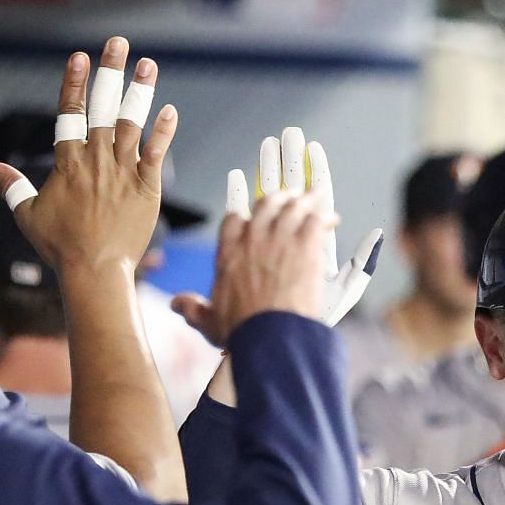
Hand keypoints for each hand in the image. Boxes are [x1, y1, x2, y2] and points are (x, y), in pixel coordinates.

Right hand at [0, 37, 177, 279]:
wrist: (95, 271)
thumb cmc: (60, 246)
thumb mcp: (27, 215)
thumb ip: (10, 185)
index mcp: (67, 162)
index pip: (69, 112)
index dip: (74, 82)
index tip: (80, 56)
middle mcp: (95, 160)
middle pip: (102, 107)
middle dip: (109, 71)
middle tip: (117, 42)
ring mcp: (123, 172)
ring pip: (133, 123)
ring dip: (140, 91)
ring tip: (148, 64)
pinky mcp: (147, 188)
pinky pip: (157, 154)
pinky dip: (163, 132)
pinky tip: (169, 110)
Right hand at [171, 128, 383, 345]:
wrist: (269, 337)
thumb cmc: (241, 334)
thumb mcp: (209, 323)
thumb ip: (193, 309)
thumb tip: (176, 305)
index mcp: (228, 253)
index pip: (233, 218)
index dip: (237, 198)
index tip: (239, 182)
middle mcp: (252, 239)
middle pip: (265, 202)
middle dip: (275, 181)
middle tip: (282, 167)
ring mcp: (280, 238)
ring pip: (292, 206)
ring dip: (303, 195)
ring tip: (311, 188)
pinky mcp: (307, 244)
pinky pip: (316, 218)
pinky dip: (322, 212)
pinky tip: (328, 209)